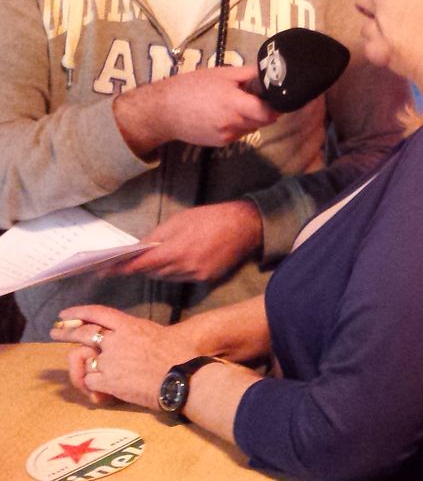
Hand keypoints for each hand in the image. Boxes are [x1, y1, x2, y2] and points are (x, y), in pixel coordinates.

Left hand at [50, 306, 198, 409]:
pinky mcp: (109, 382)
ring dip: (83, 367)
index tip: (65, 314)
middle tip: (54, 333)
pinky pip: (90, 382)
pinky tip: (99, 390)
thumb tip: (131, 340)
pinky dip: (92, 386)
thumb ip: (138, 335)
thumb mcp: (157, 334)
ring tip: (80, 372)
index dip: (79, 312)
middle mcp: (116, 340)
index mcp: (130, 326)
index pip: (98, 313)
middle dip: (65, 332)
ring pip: (84, 361)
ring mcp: (110, 361)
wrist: (182, 376)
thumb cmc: (180, 354)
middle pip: (83, 333)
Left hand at [106, 200, 262, 281]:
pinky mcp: (207, 279)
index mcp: (176, 250)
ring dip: (156, 270)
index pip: (140, 264)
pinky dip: (175, 272)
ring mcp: (196, 275)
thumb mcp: (180, 220)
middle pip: (152, 273)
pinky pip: (182, 278)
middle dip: (139, 268)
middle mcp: (185, 267)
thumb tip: (138, 248)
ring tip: (152, 260)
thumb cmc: (211, 217)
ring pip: (166, 278)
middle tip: (124, 263)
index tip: (102, 271)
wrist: (246, 225)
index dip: (120, 268)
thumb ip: (157, 236)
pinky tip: (176, 262)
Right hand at [115, 65, 278, 155]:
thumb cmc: (192, 87)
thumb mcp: (221, 74)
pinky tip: (224, 114)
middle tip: (256, 96)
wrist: (163, 110)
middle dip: (264, 110)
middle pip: (264, 121)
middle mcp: (234, 124)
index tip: (277, 97)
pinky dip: (238, 124)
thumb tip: (268, 72)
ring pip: (252, 128)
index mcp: (235, 104)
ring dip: (251, 118)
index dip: (277, 106)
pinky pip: (239, 133)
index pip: (269, 113)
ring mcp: (227, 136)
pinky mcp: (221, 143)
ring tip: (235, 103)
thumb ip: (248, 74)